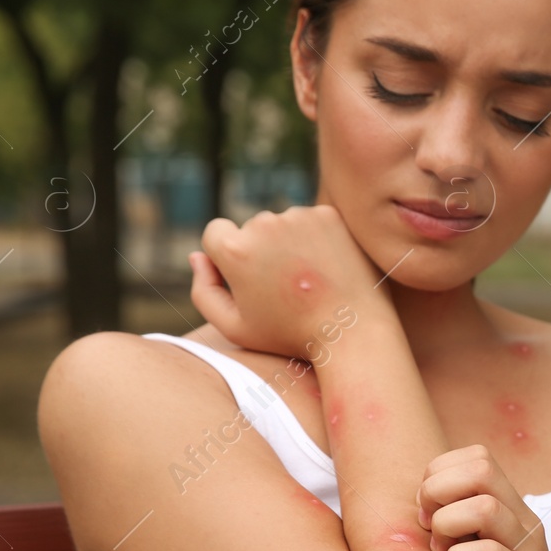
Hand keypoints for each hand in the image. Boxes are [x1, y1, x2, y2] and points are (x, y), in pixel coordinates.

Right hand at [189, 204, 386, 362]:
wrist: (352, 331)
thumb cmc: (290, 336)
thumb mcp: (235, 327)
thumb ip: (204, 291)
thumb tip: (197, 256)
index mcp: (235, 248)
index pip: (215, 233)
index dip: (228, 259)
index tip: (248, 281)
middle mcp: (264, 223)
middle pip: (250, 228)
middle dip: (261, 252)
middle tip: (284, 289)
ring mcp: (299, 216)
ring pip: (281, 224)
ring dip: (288, 244)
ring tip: (307, 281)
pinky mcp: (328, 214)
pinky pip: (309, 221)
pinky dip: (315, 239)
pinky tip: (325, 268)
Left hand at [416, 444, 550, 550]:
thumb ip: (459, 530)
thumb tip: (414, 509)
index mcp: (511, 510)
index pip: (475, 456)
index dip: (439, 475)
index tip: (426, 513)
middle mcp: (523, 523)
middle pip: (480, 469)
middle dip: (438, 493)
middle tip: (429, 530)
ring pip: (486, 508)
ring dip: (448, 528)